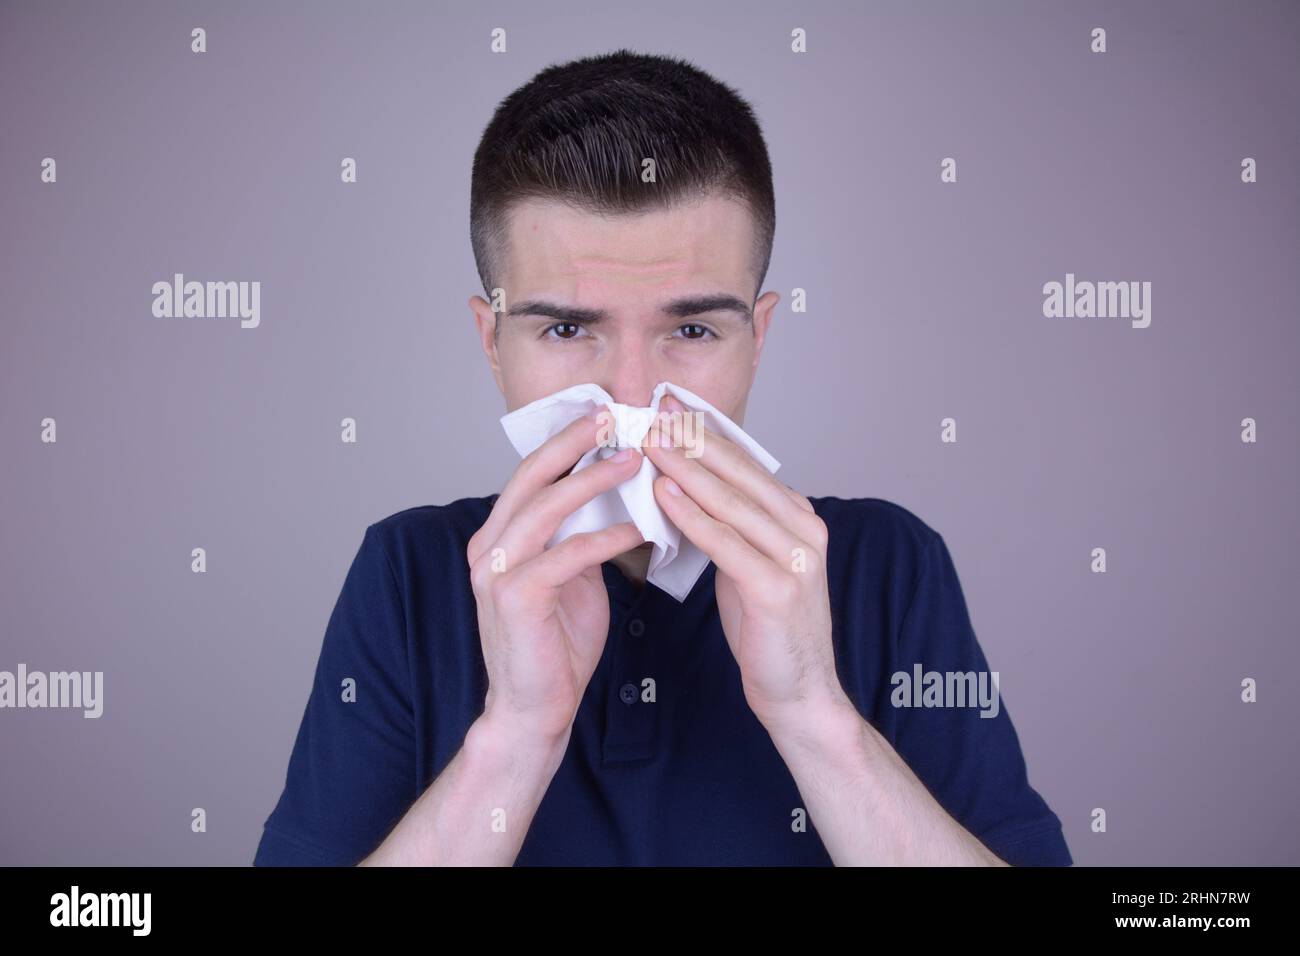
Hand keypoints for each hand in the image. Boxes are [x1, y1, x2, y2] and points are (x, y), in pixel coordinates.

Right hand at [467, 411, 644, 743]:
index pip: (532, 473)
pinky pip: (565, 555)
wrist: (534, 710)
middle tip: (616, 416)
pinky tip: (636, 529)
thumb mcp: (570, 577)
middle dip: (574, 441)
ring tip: (633, 460)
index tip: (606, 415)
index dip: (567, 441)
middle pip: (531, 476)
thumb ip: (578, 536)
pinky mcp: (516, 599)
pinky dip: (603, 538)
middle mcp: (488, 547)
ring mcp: (496, 572)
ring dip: (592, 480)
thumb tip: (615, 497)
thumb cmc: (555, 645)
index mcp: (498, 537)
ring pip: (545, 507)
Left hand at [640, 395, 846, 728]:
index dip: (704, 434)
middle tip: (653, 410)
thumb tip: (688, 488)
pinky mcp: (778, 588)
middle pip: (739, 473)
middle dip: (693, 438)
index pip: (746, 464)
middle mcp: (804, 529)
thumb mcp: (749, 564)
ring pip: (731, 501)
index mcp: (798, 518)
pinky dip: (693, 516)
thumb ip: (731, 525)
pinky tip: (663, 494)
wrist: (799, 692)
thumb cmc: (768, 629)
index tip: (668, 407)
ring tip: (650, 441)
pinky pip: (726, 543)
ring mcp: (796, 557)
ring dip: (686, 468)